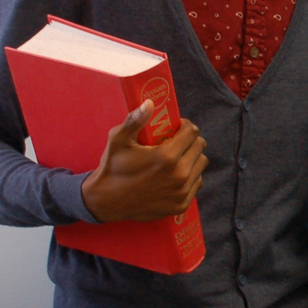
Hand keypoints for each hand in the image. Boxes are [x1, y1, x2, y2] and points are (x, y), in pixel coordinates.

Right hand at [80, 100, 207, 221]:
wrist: (106, 202)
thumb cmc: (112, 167)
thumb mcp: (119, 140)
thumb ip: (135, 120)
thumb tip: (150, 102)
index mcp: (166, 156)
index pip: (192, 132)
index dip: (185, 126)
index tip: (176, 127)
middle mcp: (179, 175)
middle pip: (199, 147)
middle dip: (190, 140)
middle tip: (177, 141)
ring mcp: (182, 191)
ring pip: (201, 165)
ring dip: (192, 157)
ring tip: (177, 157)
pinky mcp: (182, 205)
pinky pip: (197, 183)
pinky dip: (190, 176)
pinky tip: (175, 174)